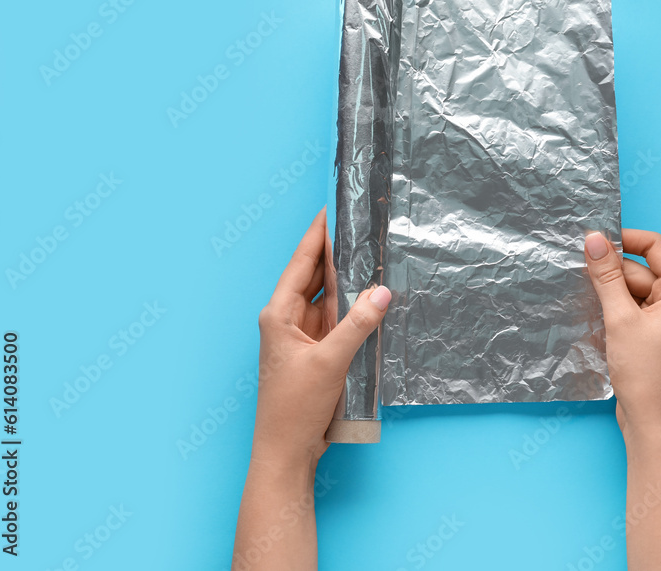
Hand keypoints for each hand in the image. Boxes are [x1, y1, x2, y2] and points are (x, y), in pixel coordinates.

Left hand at [252, 209, 390, 469]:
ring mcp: (301, 337)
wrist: (286, 452)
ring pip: (327, 298)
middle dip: (336, 252)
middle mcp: (287, 320)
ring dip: (347, 281)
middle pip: (315, 276)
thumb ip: (358, 325)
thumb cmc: (294, 408)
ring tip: (370, 254)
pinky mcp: (315, 353)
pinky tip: (370, 298)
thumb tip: (382, 292)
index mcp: (278, 314)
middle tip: (360, 226)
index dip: (317, 234)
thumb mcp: (330, 362)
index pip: (301, 262)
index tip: (331, 207)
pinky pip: (335, 321)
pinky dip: (352, 309)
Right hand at [584, 229, 660, 439]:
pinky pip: (631, 308)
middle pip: (639, 269)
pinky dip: (612, 310)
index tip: (593, 241)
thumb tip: (594, 240)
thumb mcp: (620, 318)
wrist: (651, 421)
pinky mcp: (653, 333)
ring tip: (584, 300)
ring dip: (608, 293)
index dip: (624, 239)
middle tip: (578, 275)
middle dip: (610, 272)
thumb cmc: (646, 373)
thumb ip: (606, 276)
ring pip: (631, 290)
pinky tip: (593, 317)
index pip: (654, 246)